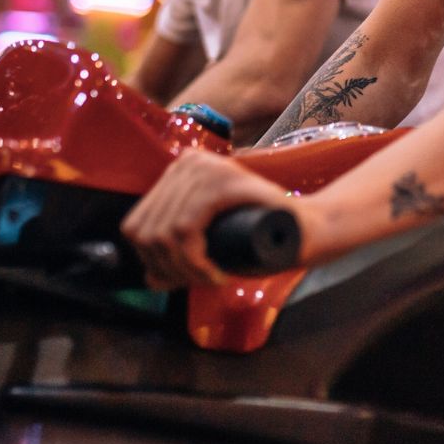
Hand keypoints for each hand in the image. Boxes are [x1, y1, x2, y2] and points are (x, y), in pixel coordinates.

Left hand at [120, 149, 296, 288]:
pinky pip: (185, 231)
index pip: (136, 224)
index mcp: (179, 171)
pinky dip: (195, 262)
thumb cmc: (260, 236)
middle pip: (147, 231)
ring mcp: (205, 168)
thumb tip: (149, 277)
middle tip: (200, 281)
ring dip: (184, 270)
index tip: (180, 280)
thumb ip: (180, 255)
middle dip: (168, 269)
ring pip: (164, 234)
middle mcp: (188, 162)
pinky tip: (217, 274)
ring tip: (211, 278)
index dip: (151, 262)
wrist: (306, 229)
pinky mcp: (223, 183)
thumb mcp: (210, 242)